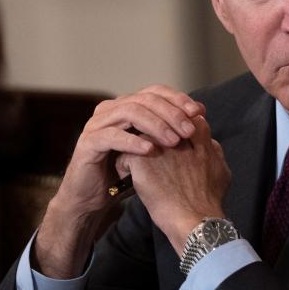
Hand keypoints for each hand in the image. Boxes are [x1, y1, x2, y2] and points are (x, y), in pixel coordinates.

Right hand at [34, 85, 204, 277]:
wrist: (91, 198)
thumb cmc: (123, 173)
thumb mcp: (150, 149)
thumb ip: (168, 132)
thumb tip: (200, 116)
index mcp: (125, 106)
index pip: (154, 92)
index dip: (178, 99)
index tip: (199, 112)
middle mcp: (110, 109)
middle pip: (144, 99)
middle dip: (171, 113)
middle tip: (189, 130)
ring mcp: (97, 124)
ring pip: (129, 112)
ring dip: (155, 125)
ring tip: (174, 141)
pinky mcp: (88, 142)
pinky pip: (112, 136)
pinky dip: (133, 141)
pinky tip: (150, 150)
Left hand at [119, 115, 230, 253]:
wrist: (195, 221)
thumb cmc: (209, 201)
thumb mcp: (221, 171)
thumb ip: (214, 152)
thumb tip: (210, 144)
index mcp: (198, 137)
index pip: (183, 118)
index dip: (172, 125)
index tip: (166, 139)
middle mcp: (178, 138)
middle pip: (157, 122)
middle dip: (149, 132)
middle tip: (144, 147)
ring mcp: (158, 147)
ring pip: (137, 134)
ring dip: (134, 145)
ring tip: (133, 160)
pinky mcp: (140, 160)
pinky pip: (124, 154)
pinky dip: (124, 164)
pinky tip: (127, 176)